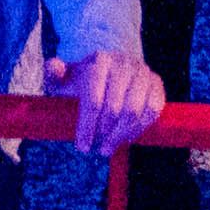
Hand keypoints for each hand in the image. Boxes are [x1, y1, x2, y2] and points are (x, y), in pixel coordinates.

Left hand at [47, 48, 168, 158]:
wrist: (111, 69)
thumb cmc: (84, 80)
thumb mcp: (66, 77)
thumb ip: (53, 73)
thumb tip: (54, 68)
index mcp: (99, 61)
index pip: (93, 99)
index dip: (87, 127)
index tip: (82, 147)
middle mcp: (123, 64)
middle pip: (114, 108)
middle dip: (104, 133)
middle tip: (98, 148)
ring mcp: (142, 72)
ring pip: (134, 111)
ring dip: (121, 135)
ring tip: (109, 147)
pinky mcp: (156, 84)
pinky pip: (152, 111)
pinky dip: (139, 129)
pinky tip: (127, 138)